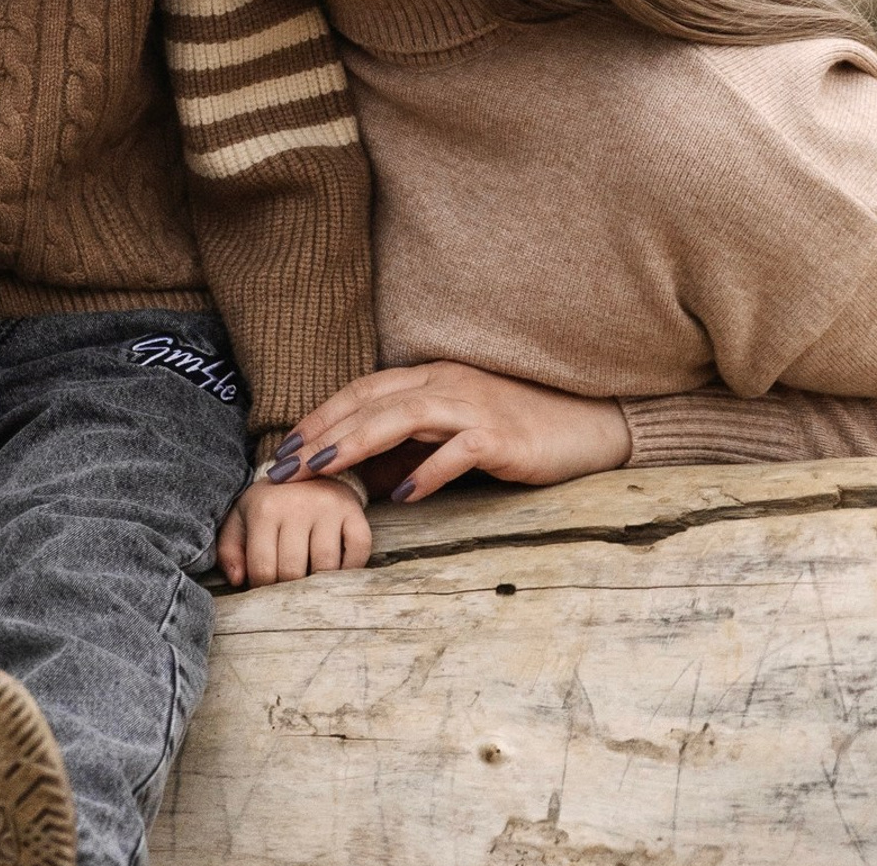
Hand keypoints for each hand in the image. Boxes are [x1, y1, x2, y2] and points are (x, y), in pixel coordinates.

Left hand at [216, 477, 370, 588]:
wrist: (306, 469)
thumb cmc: (270, 504)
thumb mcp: (241, 519)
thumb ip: (229, 549)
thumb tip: (238, 580)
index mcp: (265, 508)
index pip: (263, 569)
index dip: (263, 588)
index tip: (266, 586)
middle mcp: (297, 505)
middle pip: (293, 572)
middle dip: (289, 589)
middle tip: (288, 587)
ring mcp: (328, 507)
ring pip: (326, 567)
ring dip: (318, 582)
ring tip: (309, 577)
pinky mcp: (354, 511)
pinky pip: (359, 553)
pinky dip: (351, 569)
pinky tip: (336, 568)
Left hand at [281, 363, 632, 503]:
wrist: (591, 425)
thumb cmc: (519, 431)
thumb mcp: (457, 431)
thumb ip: (414, 443)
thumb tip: (365, 474)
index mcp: (430, 379)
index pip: (361, 391)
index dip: (320, 416)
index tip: (286, 446)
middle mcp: (445, 384)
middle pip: (369, 402)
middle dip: (322, 433)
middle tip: (285, 465)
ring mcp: (473, 407)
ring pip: (401, 418)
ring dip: (357, 443)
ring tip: (324, 470)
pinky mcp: (501, 436)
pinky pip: (457, 452)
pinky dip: (428, 472)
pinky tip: (405, 497)